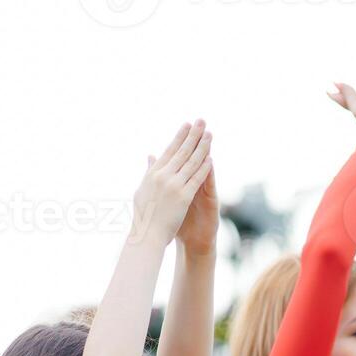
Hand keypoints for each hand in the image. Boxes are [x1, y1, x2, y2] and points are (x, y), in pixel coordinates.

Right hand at [131, 120, 213, 246]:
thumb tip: (150, 156)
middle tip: (201, 121)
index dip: (179, 137)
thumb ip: (149, 171)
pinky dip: (204, 167)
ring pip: (191, 162)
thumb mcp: (143, 189)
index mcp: (153, 173)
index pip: (169, 150)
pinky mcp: (183, 197)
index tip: (187, 125)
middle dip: (193, 135)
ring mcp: (173, 185)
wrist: (146, 234)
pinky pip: (196, 179)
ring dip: (202, 147)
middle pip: (181, 151)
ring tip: (210, 135)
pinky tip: (211, 158)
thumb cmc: (144, 215)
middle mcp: (162, 176)